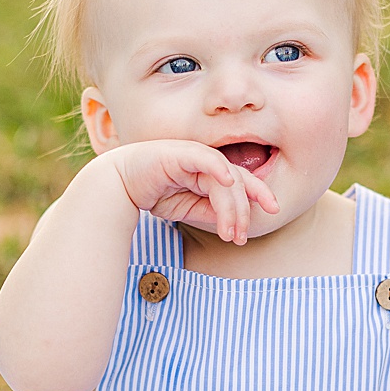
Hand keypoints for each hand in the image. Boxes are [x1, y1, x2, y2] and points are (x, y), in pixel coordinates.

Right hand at [110, 141, 277, 245]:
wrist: (117, 184)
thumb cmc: (151, 192)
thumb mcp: (186, 208)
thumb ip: (209, 211)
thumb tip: (233, 223)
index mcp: (210, 171)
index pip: (242, 182)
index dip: (258, 195)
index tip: (272, 211)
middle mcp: (206, 161)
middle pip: (238, 183)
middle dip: (243, 211)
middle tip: (240, 237)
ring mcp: (194, 155)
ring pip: (225, 180)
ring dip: (231, 207)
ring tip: (230, 232)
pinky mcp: (180, 153)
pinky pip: (206, 159)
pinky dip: (219, 169)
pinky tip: (227, 182)